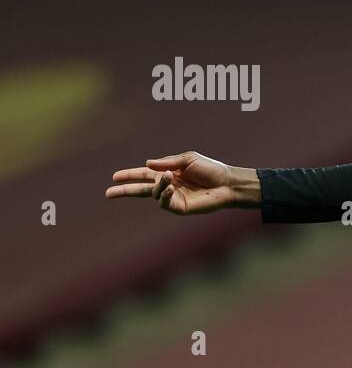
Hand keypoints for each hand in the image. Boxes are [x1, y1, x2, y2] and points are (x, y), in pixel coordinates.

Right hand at [105, 151, 260, 214]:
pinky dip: (164, 195)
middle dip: (125, 190)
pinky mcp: (181, 207)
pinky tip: (170, 188)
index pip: (144, 174)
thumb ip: (167, 162)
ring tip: (168, 178)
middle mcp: (168, 186)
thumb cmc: (211, 169)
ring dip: (158, 185)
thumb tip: (147, 164)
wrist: (227, 183)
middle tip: (108, 193)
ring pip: (154, 194)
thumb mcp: (188, 159)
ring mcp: (174, 198)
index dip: (130, 175)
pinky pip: (165, 203)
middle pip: (141, 189)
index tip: (114, 176)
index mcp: (168, 173)